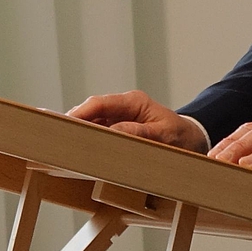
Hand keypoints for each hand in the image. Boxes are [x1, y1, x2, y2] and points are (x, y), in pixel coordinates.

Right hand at [67, 90, 210, 152]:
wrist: (193, 141)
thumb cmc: (181, 138)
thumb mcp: (163, 136)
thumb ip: (138, 133)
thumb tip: (112, 132)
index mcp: (134, 102)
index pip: (100, 104)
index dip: (80, 113)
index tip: (65, 123)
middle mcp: (125, 106)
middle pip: (91, 111)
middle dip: (74, 122)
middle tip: (57, 136)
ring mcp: (121, 117)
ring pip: (93, 121)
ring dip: (80, 132)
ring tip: (64, 144)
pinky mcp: (121, 128)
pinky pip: (100, 131)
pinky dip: (90, 139)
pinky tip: (80, 149)